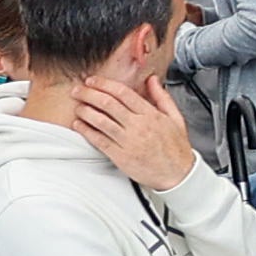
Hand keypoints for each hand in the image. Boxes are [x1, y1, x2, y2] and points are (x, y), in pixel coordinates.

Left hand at [64, 63, 198, 191]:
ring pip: (101, 121)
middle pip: (108, 104)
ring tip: (77, 106)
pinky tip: (80, 125)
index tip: (93, 81)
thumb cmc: (176, 148)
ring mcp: (128, 142)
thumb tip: (152, 80)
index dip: (104, 84)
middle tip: (78, 90)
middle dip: (89, 94)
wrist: (178, 175)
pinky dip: (87, 131)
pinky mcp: (121, 157)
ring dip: (85, 111)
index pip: (123, 93)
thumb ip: (162, 97)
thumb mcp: (175, 118)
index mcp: (151, 115)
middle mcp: (138, 126)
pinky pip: (100, 141)